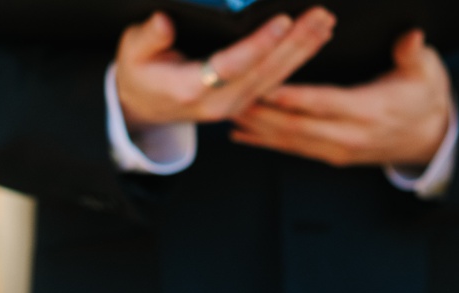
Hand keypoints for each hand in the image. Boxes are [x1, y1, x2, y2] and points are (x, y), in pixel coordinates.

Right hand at [115, 8, 334, 131]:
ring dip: (303, 51)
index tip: (281, 21)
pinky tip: (314, 42)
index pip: (233, 65)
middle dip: (295, 44)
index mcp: (192, 89)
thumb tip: (163, 22)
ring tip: (325, 25)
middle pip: (264, 73)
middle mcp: (219, 103)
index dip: (259, 44)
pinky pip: (274, 82)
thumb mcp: (132, 51)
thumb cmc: (139, 74)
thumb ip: (149, 37)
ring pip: (275, 79)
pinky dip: (296, 60)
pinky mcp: (243, 102)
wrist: (143, 108)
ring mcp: (234, 106)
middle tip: (319, 18)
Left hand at [231, 31, 451, 168]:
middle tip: (232, 100)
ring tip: (228, 115)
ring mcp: (337, 151)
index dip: (292, 97)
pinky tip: (242, 135)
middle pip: (297, 127)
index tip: (265, 86)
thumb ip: (413, 54)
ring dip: (258, 130)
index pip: (323, 103)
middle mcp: (348, 137)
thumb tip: (411, 38)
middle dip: (262, 115)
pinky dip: (266, 143)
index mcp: (368, 112)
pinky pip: (294, 150)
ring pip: (290, 142)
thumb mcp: (427, 71)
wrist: (430, 138)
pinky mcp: (330, 156)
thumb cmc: (425, 97)